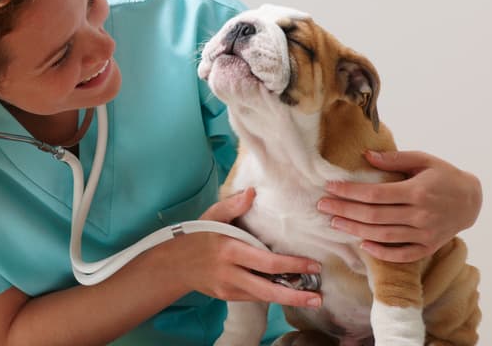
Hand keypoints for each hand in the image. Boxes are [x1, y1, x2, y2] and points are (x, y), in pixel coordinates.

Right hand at [169, 188, 322, 307]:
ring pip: (262, 297)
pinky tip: (288, 293)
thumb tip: (253, 192)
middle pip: (267, 289)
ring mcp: (228, 287)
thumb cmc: (198, 235)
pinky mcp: (227, 296)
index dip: (292, 266)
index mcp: (230, 250)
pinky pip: (253, 297)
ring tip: (311, 299)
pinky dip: (271, 295)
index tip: (313, 265)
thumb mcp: (212, 216)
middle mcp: (230, 272)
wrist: (174, 264)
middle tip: (317, 298)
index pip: (267, 262)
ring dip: (287, 300)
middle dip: (295, 296)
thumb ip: (233, 205)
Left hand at [318, 150, 481, 262]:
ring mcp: (424, 234)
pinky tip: (362, 245)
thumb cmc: (444, 176)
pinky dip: (381, 252)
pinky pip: (401, 254)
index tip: (330, 188)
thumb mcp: (423, 160)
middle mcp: (420, 214)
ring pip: (383, 236)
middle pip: (374, 216)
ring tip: (335, 223)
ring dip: (356, 230)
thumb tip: (366, 155)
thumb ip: (395, 159)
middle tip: (322, 207)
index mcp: (417, 191)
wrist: (472, 200)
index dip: (350, 192)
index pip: (375, 194)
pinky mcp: (428, 247)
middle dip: (344, 211)